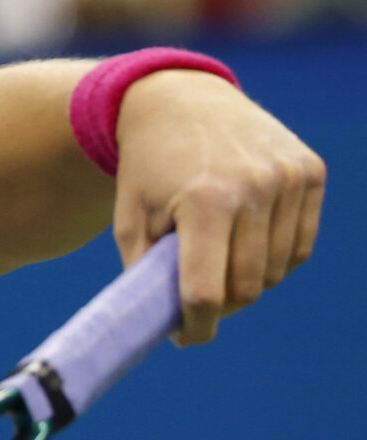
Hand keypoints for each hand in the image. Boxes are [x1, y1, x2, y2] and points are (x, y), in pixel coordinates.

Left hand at [112, 68, 326, 343]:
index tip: (187, 337)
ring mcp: (289, 178)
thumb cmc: (147, 170)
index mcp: (205, 201)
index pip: (207, 290)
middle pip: (247, 286)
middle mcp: (255, 187)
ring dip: (248, 280)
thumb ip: (147, 276)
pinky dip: (276, 258)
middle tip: (197, 298)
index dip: (197, 325)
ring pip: (277, 271)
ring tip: (216, 259)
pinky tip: (246, 241)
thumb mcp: (130, 221)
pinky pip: (299, 246)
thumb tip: (171, 327)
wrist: (180, 101)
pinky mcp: (310, 172)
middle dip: (221, 304)